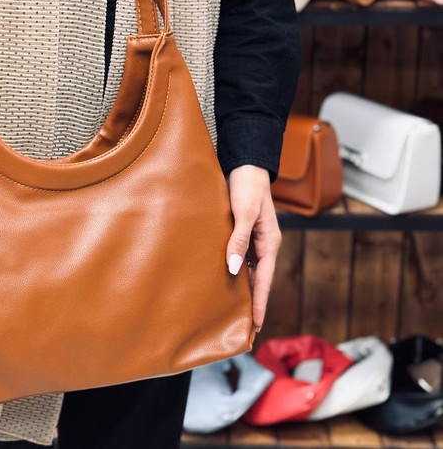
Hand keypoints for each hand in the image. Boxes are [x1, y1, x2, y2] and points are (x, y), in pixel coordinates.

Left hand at [225, 164, 281, 342]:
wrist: (246, 165)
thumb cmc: (247, 186)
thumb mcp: (243, 213)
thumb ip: (238, 240)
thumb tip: (233, 268)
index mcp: (269, 243)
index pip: (264, 281)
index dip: (258, 304)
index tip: (255, 326)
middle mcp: (263, 245)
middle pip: (258, 280)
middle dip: (251, 304)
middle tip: (244, 329)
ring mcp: (254, 240)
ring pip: (249, 271)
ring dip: (242, 290)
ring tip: (233, 312)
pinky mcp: (244, 233)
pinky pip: (240, 258)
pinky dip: (234, 272)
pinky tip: (225, 281)